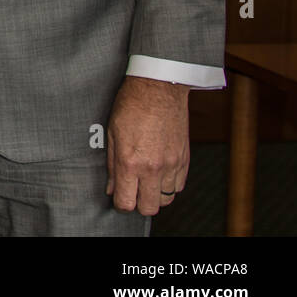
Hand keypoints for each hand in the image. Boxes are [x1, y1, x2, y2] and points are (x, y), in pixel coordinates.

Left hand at [106, 75, 190, 214]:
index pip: (126, 202)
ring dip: (155, 194)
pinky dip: (169, 184)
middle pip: (149, 208)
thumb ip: (112, 165)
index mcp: (131, 162)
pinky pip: (178, 186)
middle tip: (132, 190)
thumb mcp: (112, 133)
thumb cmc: (132, 105)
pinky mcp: (185, 160)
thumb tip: (112, 188)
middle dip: (139, 203)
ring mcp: (172, 165)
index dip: (120, 204)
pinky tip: (159, 171)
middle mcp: (153, 168)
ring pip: (166, 199)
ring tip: (146, 179)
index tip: (118, 197)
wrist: (159, 89)